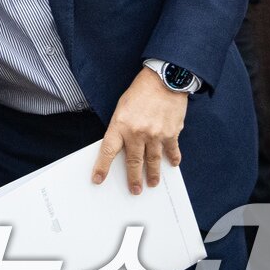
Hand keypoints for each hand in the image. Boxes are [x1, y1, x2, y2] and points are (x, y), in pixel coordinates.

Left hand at [91, 67, 186, 194]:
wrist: (163, 80)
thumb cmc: (140, 92)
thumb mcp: (122, 108)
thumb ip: (121, 127)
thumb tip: (122, 146)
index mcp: (120, 125)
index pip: (107, 151)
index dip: (102, 167)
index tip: (98, 179)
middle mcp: (137, 133)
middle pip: (133, 161)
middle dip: (133, 178)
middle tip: (134, 189)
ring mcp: (155, 135)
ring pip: (153, 161)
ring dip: (152, 174)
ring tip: (152, 183)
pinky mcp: (171, 133)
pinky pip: (171, 151)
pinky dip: (172, 159)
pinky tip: (172, 165)